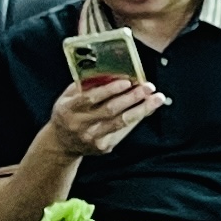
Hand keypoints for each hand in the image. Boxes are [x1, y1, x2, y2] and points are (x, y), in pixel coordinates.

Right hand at [46, 76, 168, 159]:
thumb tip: (115, 72)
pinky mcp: (103, 147)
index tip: (127, 81)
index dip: (109, 90)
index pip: (89, 98)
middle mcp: (79, 125)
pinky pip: (124, 131)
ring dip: (142, 109)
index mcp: (68, 109)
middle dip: (132, 97)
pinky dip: (137, 118)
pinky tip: (148, 108)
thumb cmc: (69, 112)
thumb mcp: (69, 97)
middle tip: (149, 87)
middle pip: (110, 111)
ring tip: (157, 98)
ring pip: (121, 123)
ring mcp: (91, 138)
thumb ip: (87, 85)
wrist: (62, 143)